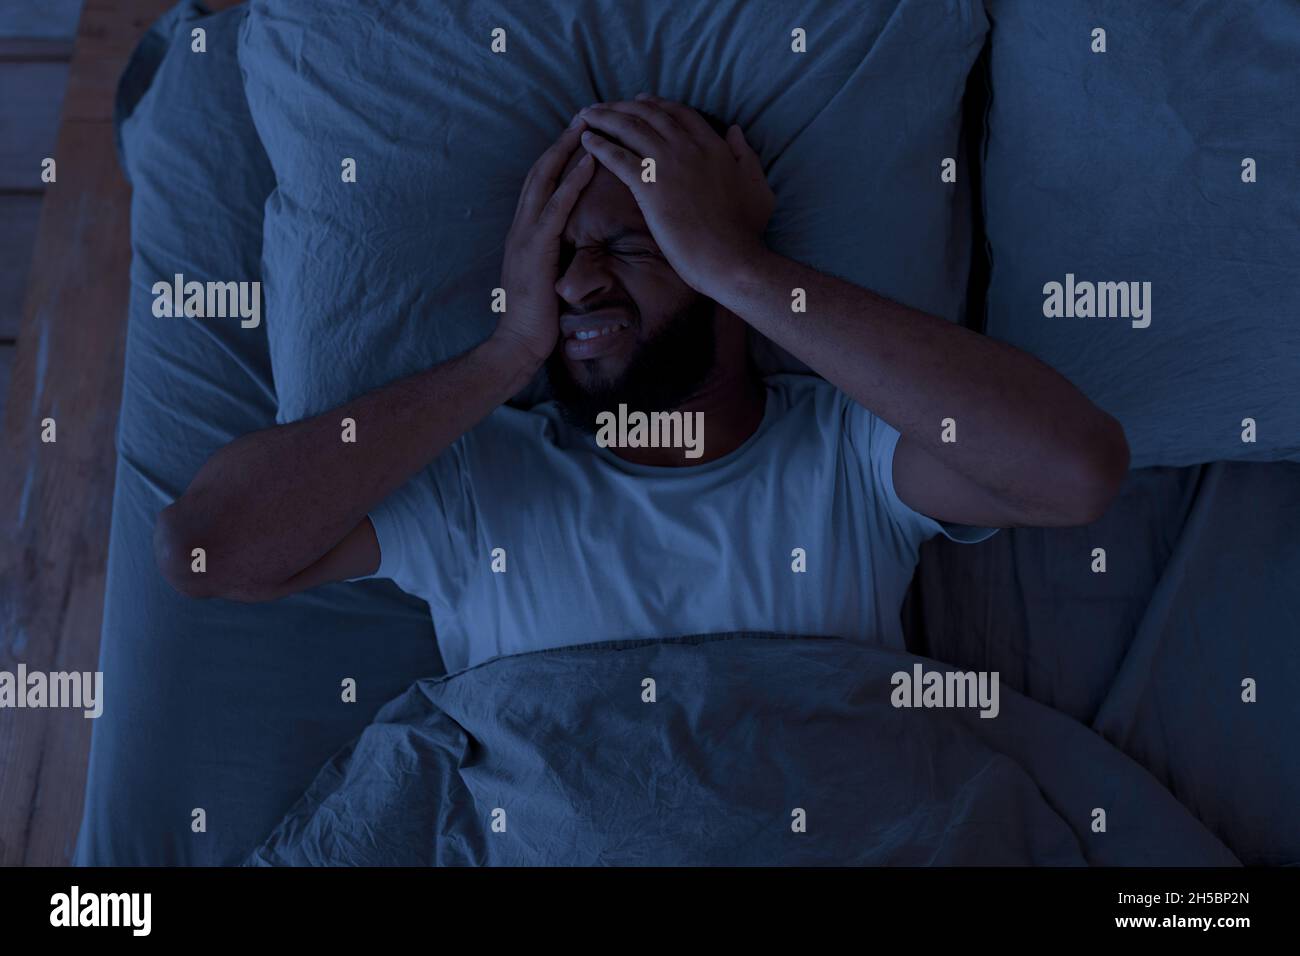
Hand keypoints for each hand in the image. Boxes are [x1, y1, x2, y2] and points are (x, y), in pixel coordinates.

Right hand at [494, 121, 596, 367]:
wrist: (519, 342)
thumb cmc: (538, 316)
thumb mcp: (547, 277)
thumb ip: (554, 254)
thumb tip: (573, 243)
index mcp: (524, 231)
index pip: (541, 182)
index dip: (558, 155)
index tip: (579, 133)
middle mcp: (521, 225)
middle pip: (541, 170)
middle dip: (563, 141)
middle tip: (586, 114)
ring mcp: (526, 234)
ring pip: (546, 180)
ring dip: (568, 150)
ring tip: (589, 126)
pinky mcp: (536, 248)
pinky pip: (556, 207)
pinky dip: (572, 181)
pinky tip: (590, 162)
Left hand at [577, 95, 773, 296]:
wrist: (730, 258)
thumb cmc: (745, 231)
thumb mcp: (758, 185)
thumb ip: (746, 154)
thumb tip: (735, 131)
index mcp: (714, 145)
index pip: (679, 112)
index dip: (655, 104)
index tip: (638, 101)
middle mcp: (689, 147)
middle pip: (648, 114)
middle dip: (622, 106)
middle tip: (602, 108)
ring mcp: (668, 164)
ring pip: (629, 128)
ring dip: (604, 118)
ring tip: (585, 117)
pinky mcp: (649, 186)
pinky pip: (618, 157)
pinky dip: (600, 145)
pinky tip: (587, 141)